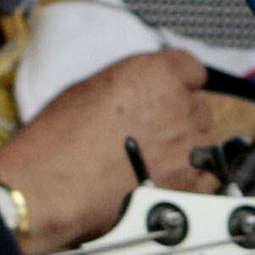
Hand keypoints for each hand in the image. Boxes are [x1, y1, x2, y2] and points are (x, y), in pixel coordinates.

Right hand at [0, 47, 219, 252]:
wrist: (49, 185)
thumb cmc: (58, 138)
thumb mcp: (92, 88)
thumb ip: (132, 84)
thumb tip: (142, 93)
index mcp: (157, 73)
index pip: (191, 69)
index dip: (177, 85)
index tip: (169, 95)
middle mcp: (180, 105)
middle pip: (198, 107)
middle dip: (179, 118)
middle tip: (150, 133)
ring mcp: (188, 145)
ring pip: (203, 142)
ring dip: (185, 149)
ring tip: (151, 162)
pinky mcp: (188, 183)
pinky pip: (205, 177)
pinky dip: (188, 179)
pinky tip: (160, 181)